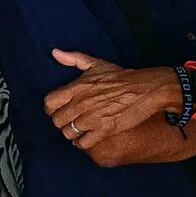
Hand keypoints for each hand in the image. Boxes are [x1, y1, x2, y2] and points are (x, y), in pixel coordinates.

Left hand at [41, 51, 185, 155]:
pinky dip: (82, 143)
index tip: (58, 110)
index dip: (51, 109)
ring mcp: (93, 118)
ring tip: (78, 131)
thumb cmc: (121, 77)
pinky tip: (86, 139)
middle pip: (57, 121)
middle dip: (62, 123)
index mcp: (77, 87)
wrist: (145, 89)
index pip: (50, 103)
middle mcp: (82, 103)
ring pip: (68, 133)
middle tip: (70, 122)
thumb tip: (55, 53)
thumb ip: (74, 59)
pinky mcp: (105, 129)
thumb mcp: (96, 64)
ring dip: (71, 134)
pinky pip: (83, 143)